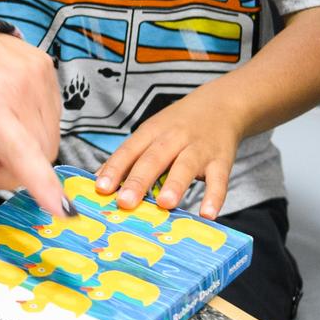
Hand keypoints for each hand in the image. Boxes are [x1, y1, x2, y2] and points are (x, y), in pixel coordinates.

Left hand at [0, 33, 66, 236]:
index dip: (41, 183)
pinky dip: (31, 127)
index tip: (62, 210)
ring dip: (22, 148)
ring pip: (48, 141)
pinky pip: (52, 117)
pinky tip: (4, 113)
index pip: (19, 151)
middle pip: (36, 157)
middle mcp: (17, 86)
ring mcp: (37, 73)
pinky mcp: (47, 67)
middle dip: (8, 168)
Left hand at [94, 86, 244, 218]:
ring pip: (185, 166)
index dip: (114, 168)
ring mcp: (198, 149)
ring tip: (164, 204)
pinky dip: (214, 197)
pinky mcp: (221, 161)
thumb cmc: (178, 126)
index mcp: (151, 132)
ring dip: (174, 185)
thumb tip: (98, 182)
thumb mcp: (151, 133)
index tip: (100, 188)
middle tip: (125, 202)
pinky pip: (219, 180)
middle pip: (153, 159)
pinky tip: (207, 214)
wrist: (221, 105)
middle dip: (139, 181)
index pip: (129, 150)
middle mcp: (173, 139)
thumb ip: (129, 158)